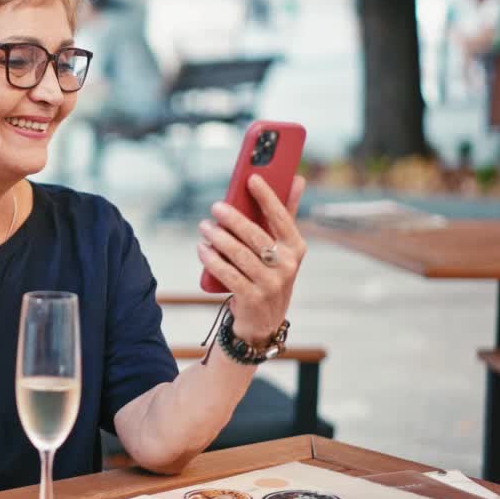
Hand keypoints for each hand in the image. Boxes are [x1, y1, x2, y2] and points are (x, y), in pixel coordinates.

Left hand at [197, 174, 306, 345]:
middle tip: (216, 207)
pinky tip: (202, 248)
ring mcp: (270, 284)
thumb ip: (286, 214)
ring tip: (205, 227)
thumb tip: (297, 178)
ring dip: (218, 238)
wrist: (263, 320)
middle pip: (255, 236)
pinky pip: (228, 274)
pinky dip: (212, 259)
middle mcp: (287, 266)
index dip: (267, 197)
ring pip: (238, 254)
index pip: (282, 217)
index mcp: (295, 248)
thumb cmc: (270, 273)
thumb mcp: (282, 247)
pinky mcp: (252, 298)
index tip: (251, 178)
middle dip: (233, 219)